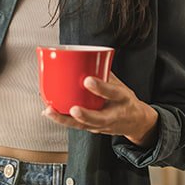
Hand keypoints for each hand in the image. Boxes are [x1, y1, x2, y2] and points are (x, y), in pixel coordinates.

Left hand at [42, 72, 159, 146]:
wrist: (137, 123)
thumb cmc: (125, 100)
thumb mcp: (122, 85)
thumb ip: (104, 73)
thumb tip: (86, 56)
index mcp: (123, 100)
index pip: (113, 93)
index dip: (101, 87)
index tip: (87, 80)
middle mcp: (113, 116)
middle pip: (98, 119)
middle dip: (85, 115)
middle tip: (73, 109)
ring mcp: (102, 126)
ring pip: (82, 125)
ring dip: (64, 119)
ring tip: (49, 110)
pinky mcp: (92, 128)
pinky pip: (76, 125)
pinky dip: (61, 119)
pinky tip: (48, 112)